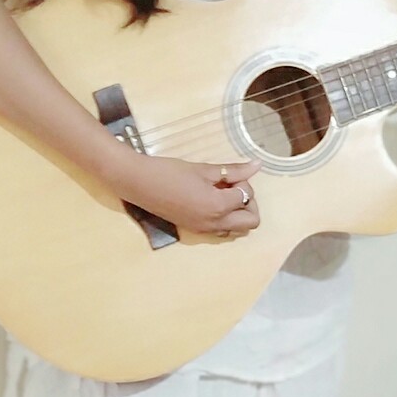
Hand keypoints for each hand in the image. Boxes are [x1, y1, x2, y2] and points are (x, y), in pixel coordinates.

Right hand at [110, 152, 260, 237]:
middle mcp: (214, 224)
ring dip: (238, 213)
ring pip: (237, 230)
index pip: (247, 195)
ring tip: (222, 193)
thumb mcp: (204, 169)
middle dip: (249, 202)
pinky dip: (225, 219)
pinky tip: (211, 201)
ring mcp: (204, 230)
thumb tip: (257, 165)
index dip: (242, 180)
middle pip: (251, 222)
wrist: (139, 183)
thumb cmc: (170, 172)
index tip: (227, 173)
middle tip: (233, 186)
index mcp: (218, 207)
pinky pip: (221, 231)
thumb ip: (233, 170)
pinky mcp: (195, 230)